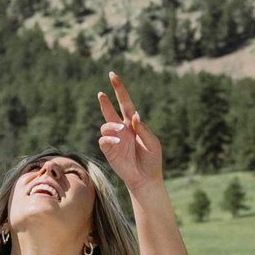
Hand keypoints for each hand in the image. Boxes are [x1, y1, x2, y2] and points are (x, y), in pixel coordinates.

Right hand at [95, 75, 164, 194]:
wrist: (145, 178)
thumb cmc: (152, 159)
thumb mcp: (152, 143)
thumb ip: (143, 129)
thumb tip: (135, 115)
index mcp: (133, 124)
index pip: (125, 103)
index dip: (119, 89)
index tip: (113, 75)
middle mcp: (122, 129)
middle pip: (110, 110)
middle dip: (105, 101)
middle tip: (102, 93)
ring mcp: (114, 139)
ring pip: (105, 125)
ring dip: (111, 125)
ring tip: (121, 130)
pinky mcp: (109, 150)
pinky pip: (103, 139)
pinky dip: (109, 137)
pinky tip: (116, 140)